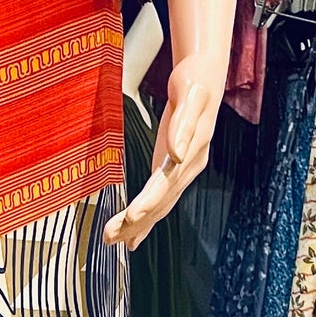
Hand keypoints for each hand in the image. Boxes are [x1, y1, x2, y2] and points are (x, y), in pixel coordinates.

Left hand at [105, 57, 220, 252]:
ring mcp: (182, 170)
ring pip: (159, 205)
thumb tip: (178, 153)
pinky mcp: (174, 169)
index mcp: (192, 152)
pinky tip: (133, 234)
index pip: (167, 182)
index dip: (150, 201)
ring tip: (112, 240)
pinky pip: (160, 198)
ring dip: (136, 225)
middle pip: (161, 201)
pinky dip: (146, 218)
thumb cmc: (196, 81)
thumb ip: (184, 125)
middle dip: (136, 222)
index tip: (132, 216)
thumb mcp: (191, 95)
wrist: (205, 76)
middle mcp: (188, 167)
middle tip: (110, 237)